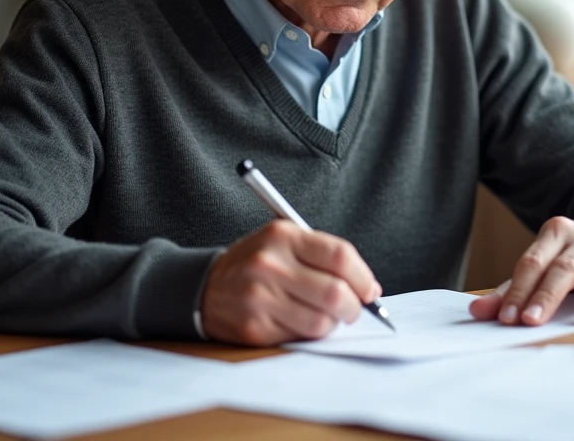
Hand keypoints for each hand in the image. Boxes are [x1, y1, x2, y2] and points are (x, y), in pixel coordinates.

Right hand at [200, 219, 381, 345]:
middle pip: (335, 293)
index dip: (363, 277)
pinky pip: (300, 337)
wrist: (204, 286)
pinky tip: (299, 322)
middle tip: (352, 309)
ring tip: (324, 316)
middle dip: (354, 307)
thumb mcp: (284, 242)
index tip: (369, 290)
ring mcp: (260, 298)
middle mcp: (269, 264)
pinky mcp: (254, 327)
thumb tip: (368, 289)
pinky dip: (309, 334)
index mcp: (282, 236)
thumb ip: (324, 257)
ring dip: (332, 323)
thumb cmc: (255, 264)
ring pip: (321, 322)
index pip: (340, 256)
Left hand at [468, 218, 573, 325]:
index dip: (515, 291)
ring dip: (554, 296)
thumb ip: (516, 290)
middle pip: (547, 266)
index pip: (528, 263)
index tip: (503, 318)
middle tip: (521, 321)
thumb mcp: (551, 272)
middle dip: (531, 295)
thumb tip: (478, 311)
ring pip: (572, 268)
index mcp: (552, 234)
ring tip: (542, 320)